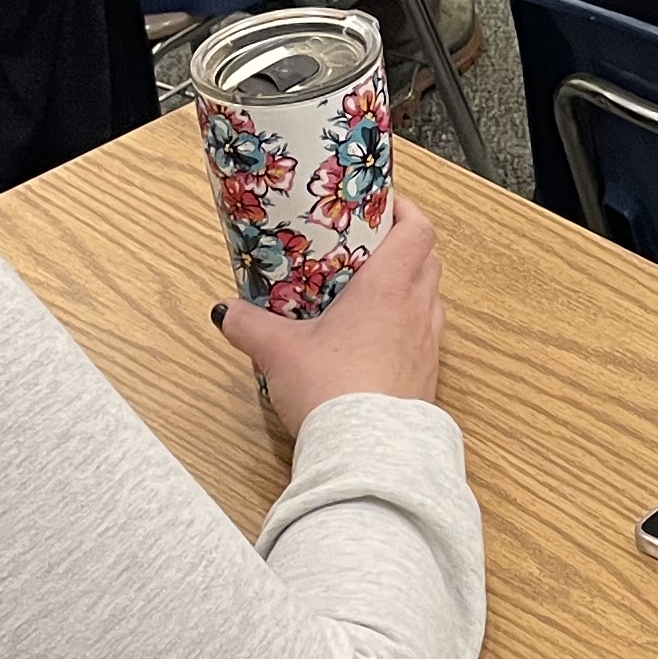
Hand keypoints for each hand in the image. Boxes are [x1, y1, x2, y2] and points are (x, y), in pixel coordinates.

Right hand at [210, 195, 445, 429]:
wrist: (366, 453)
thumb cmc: (334, 392)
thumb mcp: (279, 352)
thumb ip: (250, 326)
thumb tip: (228, 312)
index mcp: (390, 287)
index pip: (418, 228)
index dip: (404, 210)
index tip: (380, 205)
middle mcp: (418, 310)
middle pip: (428, 259)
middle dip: (402, 246)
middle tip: (366, 247)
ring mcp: (428, 345)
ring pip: (430, 298)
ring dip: (408, 287)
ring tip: (368, 294)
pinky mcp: (426, 378)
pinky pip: (424, 337)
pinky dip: (406, 328)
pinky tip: (372, 342)